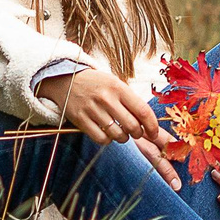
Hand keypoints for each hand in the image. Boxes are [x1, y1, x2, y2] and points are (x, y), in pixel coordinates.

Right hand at [36, 68, 183, 190]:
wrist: (66, 80)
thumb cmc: (97, 84)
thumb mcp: (115, 84)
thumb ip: (130, 101)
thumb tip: (148, 122)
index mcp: (118, 87)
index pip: (143, 111)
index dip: (152, 126)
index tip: (154, 133)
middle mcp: (106, 98)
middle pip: (132, 126)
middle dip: (138, 133)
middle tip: (136, 132)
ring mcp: (92, 110)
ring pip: (117, 135)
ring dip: (123, 138)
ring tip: (121, 132)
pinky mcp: (81, 120)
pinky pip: (101, 139)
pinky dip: (108, 140)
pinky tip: (107, 133)